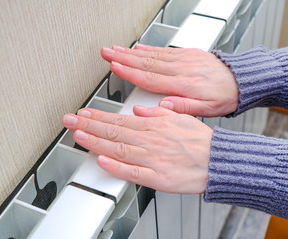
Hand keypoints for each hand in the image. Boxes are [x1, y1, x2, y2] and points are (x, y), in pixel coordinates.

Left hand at [62, 107, 212, 193]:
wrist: (217, 161)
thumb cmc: (201, 141)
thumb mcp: (181, 117)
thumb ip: (157, 113)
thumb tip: (138, 109)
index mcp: (155, 126)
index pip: (120, 120)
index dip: (99, 117)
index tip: (84, 114)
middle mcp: (150, 141)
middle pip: (114, 132)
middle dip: (89, 125)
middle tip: (70, 121)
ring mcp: (152, 159)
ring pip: (119, 150)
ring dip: (96, 142)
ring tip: (78, 136)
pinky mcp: (157, 178)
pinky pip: (133, 172)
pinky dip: (116, 167)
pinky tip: (102, 162)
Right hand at [101, 44, 238, 116]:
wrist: (240, 81)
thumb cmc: (224, 97)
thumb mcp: (206, 110)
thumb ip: (183, 108)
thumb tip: (162, 107)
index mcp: (183, 85)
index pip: (150, 78)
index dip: (130, 72)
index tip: (115, 67)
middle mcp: (181, 69)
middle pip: (146, 62)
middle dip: (124, 57)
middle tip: (107, 53)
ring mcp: (183, 59)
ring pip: (152, 54)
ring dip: (132, 51)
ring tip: (116, 49)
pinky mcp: (188, 54)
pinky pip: (165, 50)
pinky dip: (149, 48)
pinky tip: (139, 47)